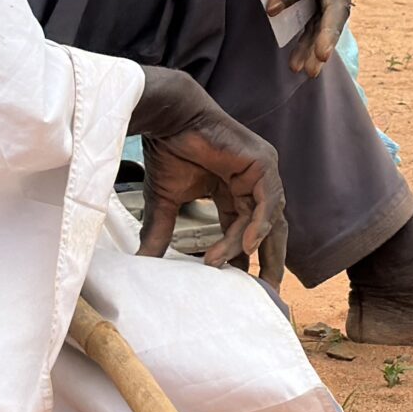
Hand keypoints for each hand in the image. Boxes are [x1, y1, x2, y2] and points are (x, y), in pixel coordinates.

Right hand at [130, 67, 286, 296]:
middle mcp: (252, 184)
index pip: (246, 231)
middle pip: (269, 229)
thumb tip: (144, 263)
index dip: (243, 258)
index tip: (240, 289)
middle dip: (269, 261)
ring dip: (244, 245)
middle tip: (267, 293)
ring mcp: (260, 172)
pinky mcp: (263, 163)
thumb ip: (162, 232)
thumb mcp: (166, 202)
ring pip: (264, 219)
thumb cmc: (168, 151)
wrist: (168, 118)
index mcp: (234, 192)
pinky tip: (248, 243)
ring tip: (228, 267)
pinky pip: (268, 200)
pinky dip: (260, 223)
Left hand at [257, 0, 356, 75]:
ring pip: (330, 20)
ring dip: (317, 46)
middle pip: (336, 6)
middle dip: (327, 35)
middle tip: (320, 57)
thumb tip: (275, 1)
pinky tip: (299, 62)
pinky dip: (310, 41)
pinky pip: (320, 20)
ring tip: (305, 71)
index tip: (270, 9)